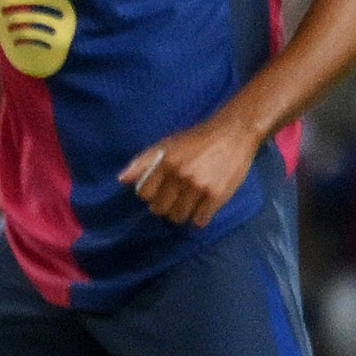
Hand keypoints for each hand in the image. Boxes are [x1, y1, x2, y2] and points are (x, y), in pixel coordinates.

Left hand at [122, 113, 263, 226]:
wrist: (233, 134)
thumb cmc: (196, 139)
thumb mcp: (166, 144)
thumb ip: (143, 162)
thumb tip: (122, 180)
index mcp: (165, 162)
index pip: (144, 193)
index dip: (149, 194)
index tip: (158, 191)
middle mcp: (180, 176)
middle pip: (159, 209)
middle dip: (164, 206)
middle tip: (174, 199)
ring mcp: (199, 187)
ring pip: (178, 217)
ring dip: (180, 214)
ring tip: (187, 204)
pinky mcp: (218, 195)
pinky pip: (200, 220)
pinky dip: (199, 218)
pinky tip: (202, 208)